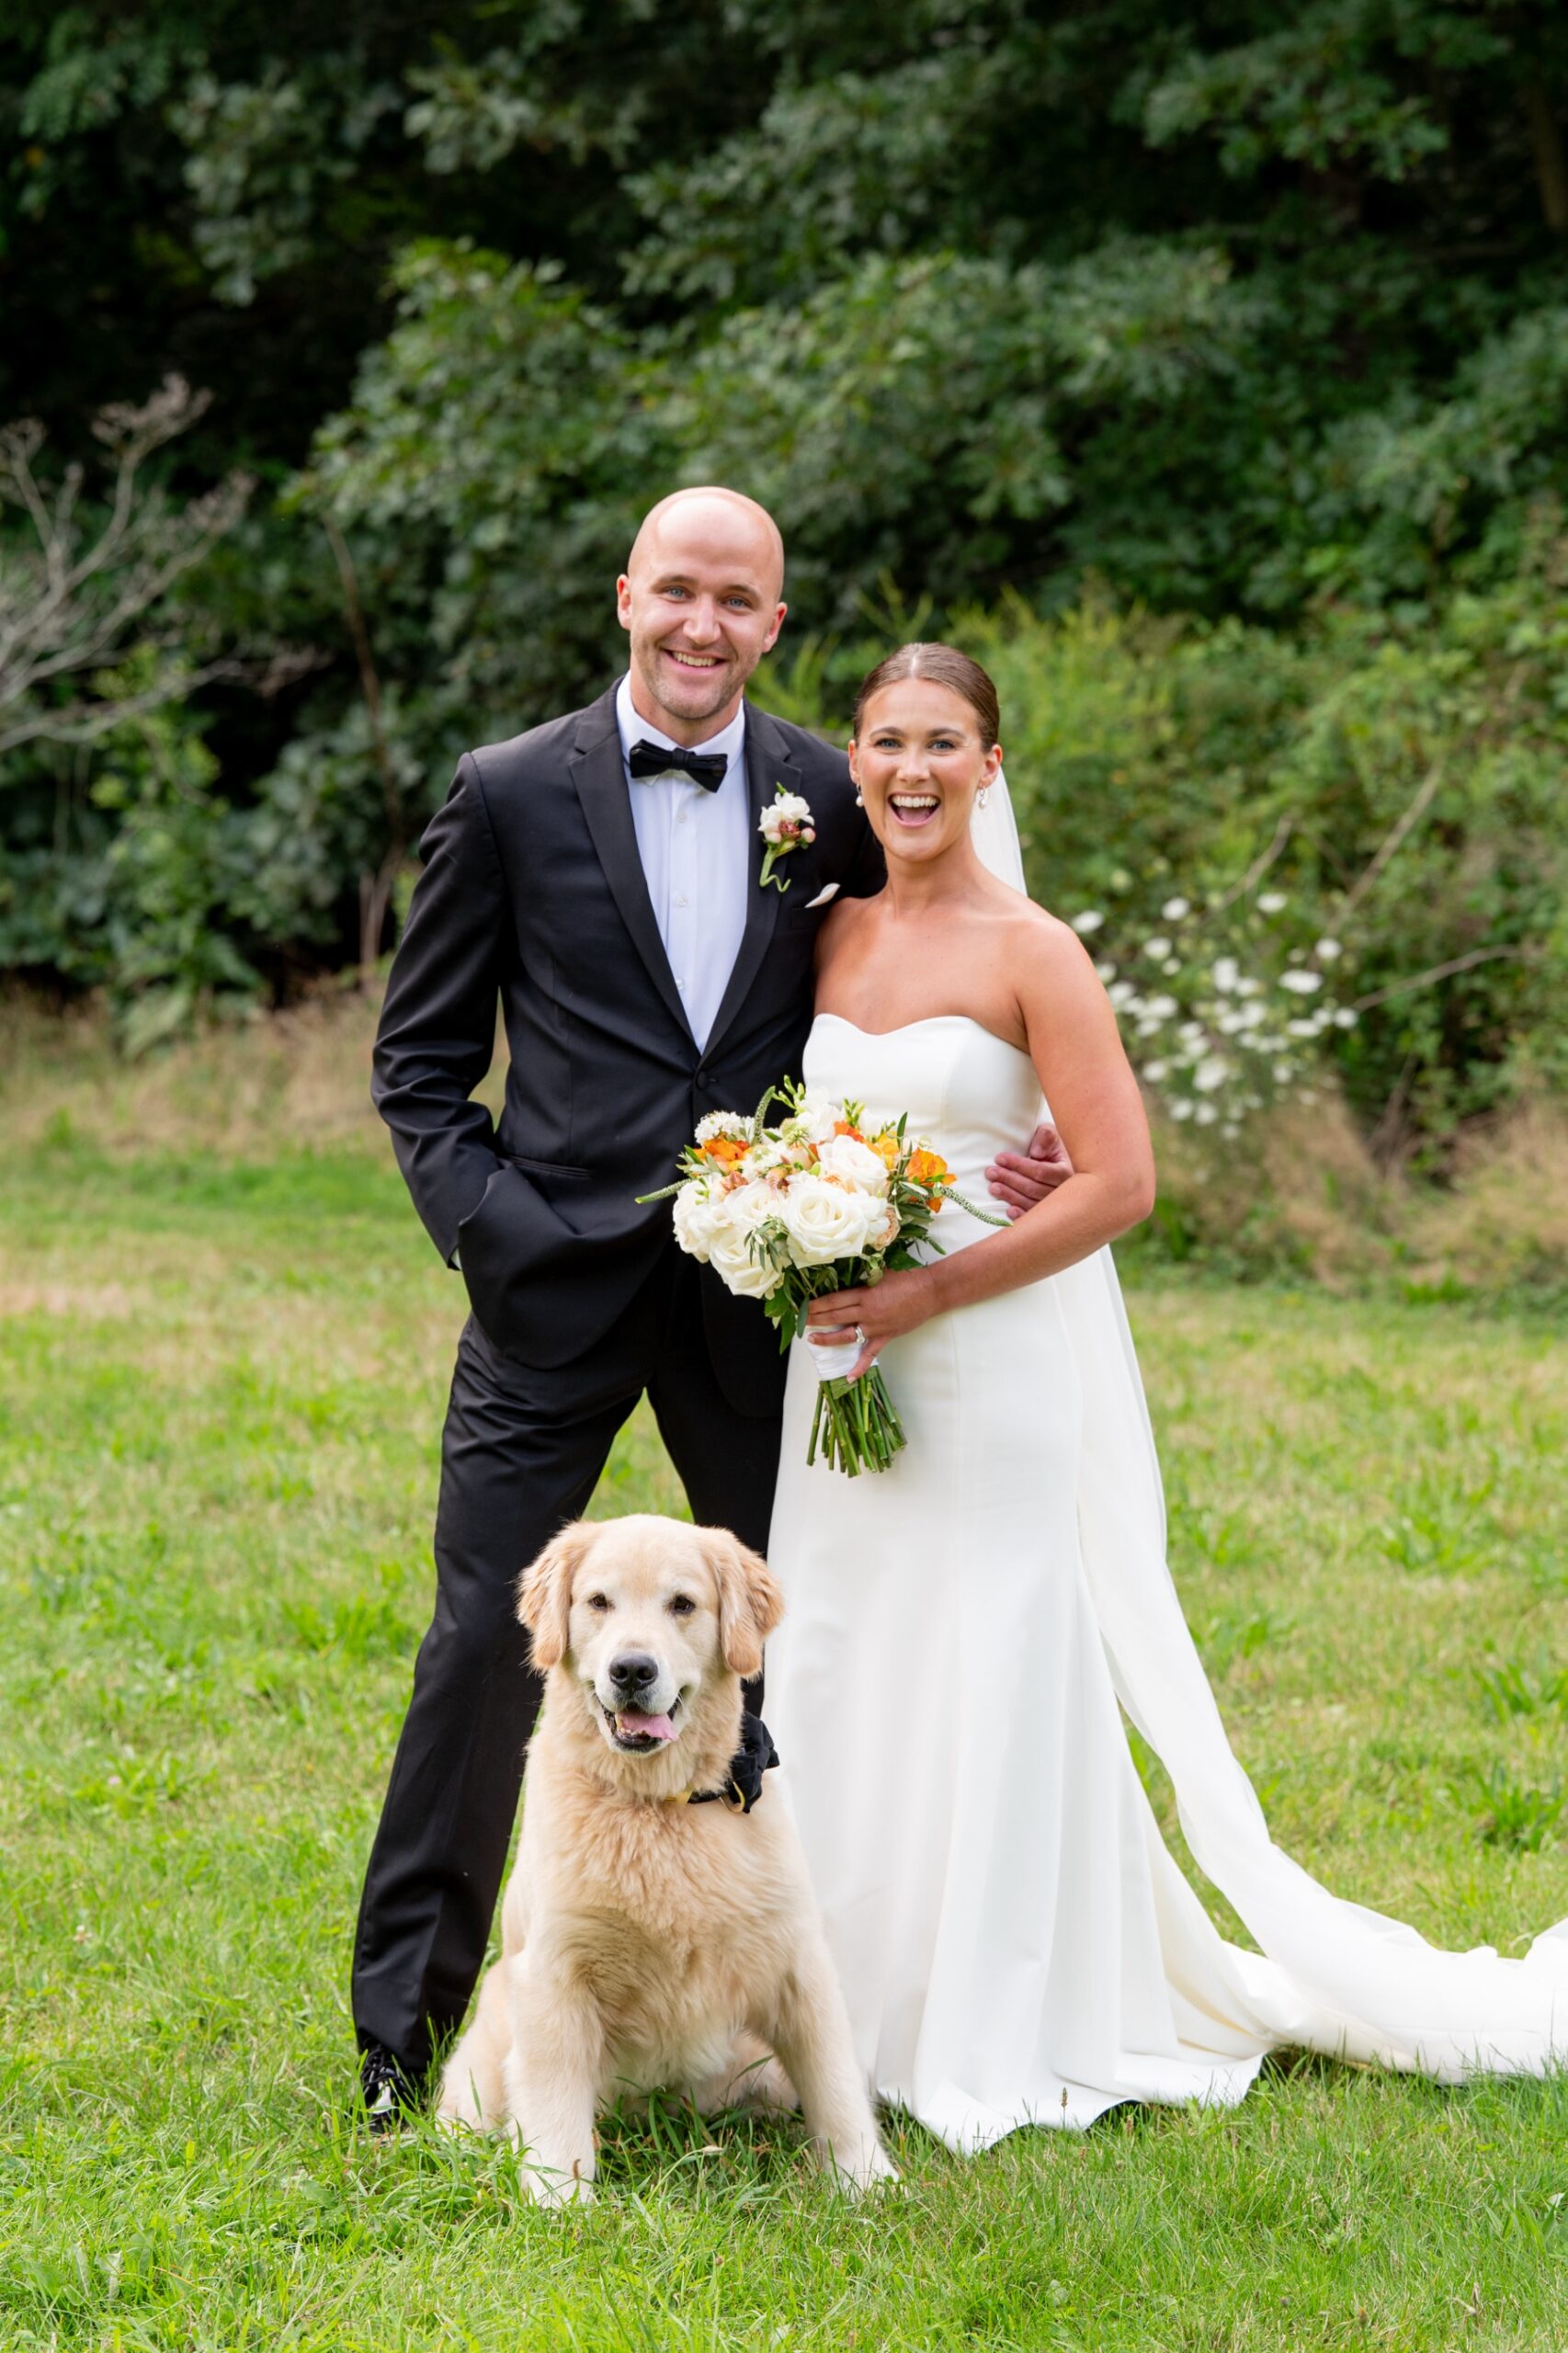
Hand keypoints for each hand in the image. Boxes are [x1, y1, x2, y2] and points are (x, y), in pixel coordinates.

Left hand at [804, 1268, 934, 1380]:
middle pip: (835, 1317)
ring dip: (827, 1339)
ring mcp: (875, 1327)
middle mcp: (866, 1312)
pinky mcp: (885, 1337)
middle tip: (800, 1321)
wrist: (929, 1292)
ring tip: (811, 1340)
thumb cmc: (906, 1279)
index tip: (803, 1305)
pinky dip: (859, 1367)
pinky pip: (870, 1355)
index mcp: (864, 1294)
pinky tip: (848, 1378)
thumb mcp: (881, 1272)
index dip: (816, 1304)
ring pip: (846, 1336)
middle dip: (815, 1319)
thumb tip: (845, 1273)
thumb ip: (863, 1276)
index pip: (833, 1301)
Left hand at [986, 1118, 1072, 1220]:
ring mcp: (1054, 1206)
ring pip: (1031, 1203)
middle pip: (1033, 1188)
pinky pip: (1033, 1217)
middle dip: (1010, 1179)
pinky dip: (1021, 1216)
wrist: (1053, 1161)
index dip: (1019, 1165)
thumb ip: (1045, 1136)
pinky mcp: (1045, 1215)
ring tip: (993, 1187)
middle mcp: (1062, 1192)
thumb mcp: (1049, 1135)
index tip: (999, 1158)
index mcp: (1065, 1172)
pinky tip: (1009, 1210)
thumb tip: (1036, 1153)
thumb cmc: (1049, 1147)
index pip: (1040, 1171)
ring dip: (1010, 1196)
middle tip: (991, 1173)